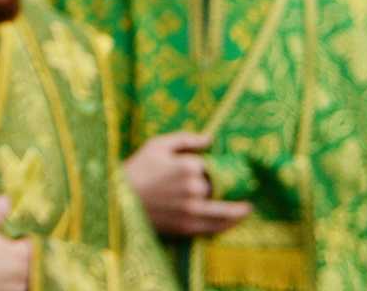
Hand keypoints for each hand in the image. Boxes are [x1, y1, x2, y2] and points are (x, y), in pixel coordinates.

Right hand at [0, 196, 32, 290]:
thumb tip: (6, 199)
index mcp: (19, 254)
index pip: (35, 245)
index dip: (29, 238)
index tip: (23, 235)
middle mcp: (21, 273)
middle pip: (33, 264)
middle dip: (27, 257)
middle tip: (16, 250)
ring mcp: (13, 289)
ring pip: (26, 280)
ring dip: (20, 273)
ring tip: (9, 266)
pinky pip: (14, 290)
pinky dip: (11, 284)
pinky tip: (1, 279)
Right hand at [123, 132, 249, 236]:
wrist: (119, 199)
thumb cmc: (137, 168)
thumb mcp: (157, 145)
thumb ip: (185, 139)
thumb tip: (210, 139)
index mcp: (188, 166)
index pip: (215, 167)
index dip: (223, 168)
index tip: (231, 169)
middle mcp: (195, 189)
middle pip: (223, 189)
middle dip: (233, 188)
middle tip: (245, 188)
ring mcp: (193, 210)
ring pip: (226, 212)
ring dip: (239, 211)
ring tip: (247, 208)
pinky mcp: (187, 227)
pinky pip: (215, 228)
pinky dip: (227, 225)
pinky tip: (233, 222)